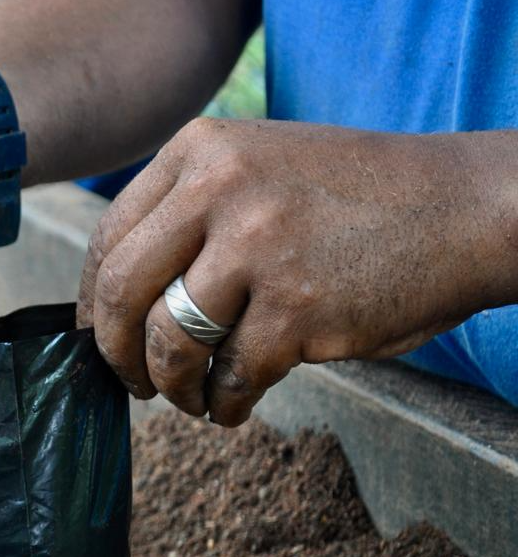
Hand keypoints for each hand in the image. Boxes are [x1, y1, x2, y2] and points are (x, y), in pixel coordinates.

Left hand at [77, 118, 510, 424]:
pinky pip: (231, 376)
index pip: (109, 237)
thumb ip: (187, 212)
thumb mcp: (257, 166)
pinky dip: (224, 403)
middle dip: (116, 352)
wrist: (461, 207)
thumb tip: (118, 297)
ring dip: (172, 387)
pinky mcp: (298, 308)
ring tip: (189, 398)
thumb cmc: (353, 197)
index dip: (94, 300)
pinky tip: (232, 406)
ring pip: (169, 342)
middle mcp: (218, 189)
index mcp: (199, 149)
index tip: (98, 334)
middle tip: (131, 381)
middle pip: (124, 291)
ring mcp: (258, 247)